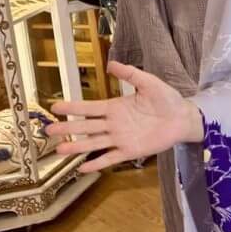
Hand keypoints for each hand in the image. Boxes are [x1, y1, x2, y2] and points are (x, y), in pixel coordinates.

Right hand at [47, 61, 201, 173]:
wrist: (183, 118)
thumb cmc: (167, 99)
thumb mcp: (148, 83)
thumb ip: (130, 74)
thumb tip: (111, 64)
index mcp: (115, 107)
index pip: (89, 108)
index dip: (72, 108)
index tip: (54, 107)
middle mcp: (114, 124)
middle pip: (86, 127)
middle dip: (67, 128)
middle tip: (48, 131)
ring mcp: (120, 138)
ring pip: (94, 143)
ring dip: (77, 147)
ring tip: (60, 150)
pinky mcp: (130, 151)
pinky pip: (110, 158)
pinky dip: (97, 163)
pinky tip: (82, 168)